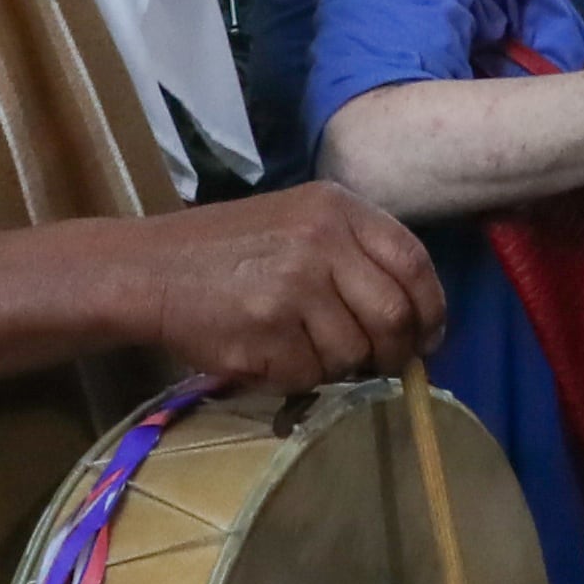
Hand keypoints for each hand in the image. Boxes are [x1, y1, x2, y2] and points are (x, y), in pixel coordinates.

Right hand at [124, 183, 447, 385]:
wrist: (153, 269)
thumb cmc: (231, 249)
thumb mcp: (299, 221)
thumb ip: (356, 255)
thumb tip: (416, 319)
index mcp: (336, 207)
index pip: (412, 261)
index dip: (430, 307)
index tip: (429, 336)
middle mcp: (321, 240)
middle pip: (393, 315)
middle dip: (393, 350)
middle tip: (378, 363)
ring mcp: (294, 287)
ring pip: (354, 353)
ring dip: (338, 366)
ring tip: (302, 346)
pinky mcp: (267, 332)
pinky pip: (311, 375)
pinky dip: (299, 377)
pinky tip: (271, 352)